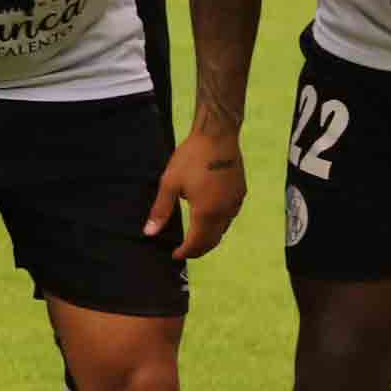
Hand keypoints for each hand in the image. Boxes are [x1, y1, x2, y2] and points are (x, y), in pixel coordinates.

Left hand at [147, 125, 246, 260]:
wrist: (218, 136)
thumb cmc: (191, 158)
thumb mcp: (170, 183)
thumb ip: (161, 210)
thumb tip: (149, 233)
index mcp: (206, 213)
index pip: (196, 243)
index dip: (185, 252)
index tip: (175, 255)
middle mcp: (224, 213)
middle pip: (212, 241)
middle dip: (198, 250)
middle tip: (185, 251)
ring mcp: (235, 204)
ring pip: (223, 230)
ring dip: (209, 238)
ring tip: (195, 238)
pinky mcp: (241, 194)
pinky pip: (230, 217)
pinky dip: (219, 225)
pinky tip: (210, 218)